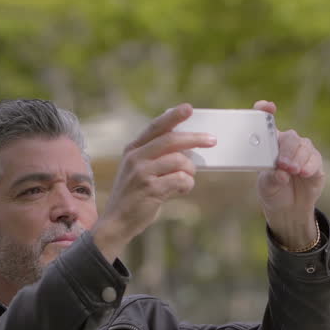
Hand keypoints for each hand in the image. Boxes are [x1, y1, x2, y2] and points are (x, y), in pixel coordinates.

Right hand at [92, 104, 214, 261]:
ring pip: (180, 161)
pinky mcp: (151, 189)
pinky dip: (187, 185)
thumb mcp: (138, 170)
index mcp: (133, 149)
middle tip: (212, 141)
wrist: (116, 221)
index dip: (173, 116)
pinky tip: (181, 190)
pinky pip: (181, 180)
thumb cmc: (134, 195)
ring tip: (186, 180)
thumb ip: (157, 157)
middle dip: (195, 138)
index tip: (189, 108)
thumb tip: (188, 147)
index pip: (156, 127)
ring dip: (190, 171)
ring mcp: (142, 173)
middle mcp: (136, 157)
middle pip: (172, 140)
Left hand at [254, 101, 324, 249]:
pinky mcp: (316, 163)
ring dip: (297, 159)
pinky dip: (309, 166)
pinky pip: (315, 159)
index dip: (265, 111)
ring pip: (303, 147)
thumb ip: (272, 178)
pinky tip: (304, 173)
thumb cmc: (273, 191)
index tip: (267, 107)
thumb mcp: (266, 187)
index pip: (267, 122)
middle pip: (290, 137)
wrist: (289, 208)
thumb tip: (281, 174)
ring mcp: (303, 152)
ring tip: (293, 171)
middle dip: (286, 150)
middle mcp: (288, 144)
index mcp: (270, 144)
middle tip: (283, 164)